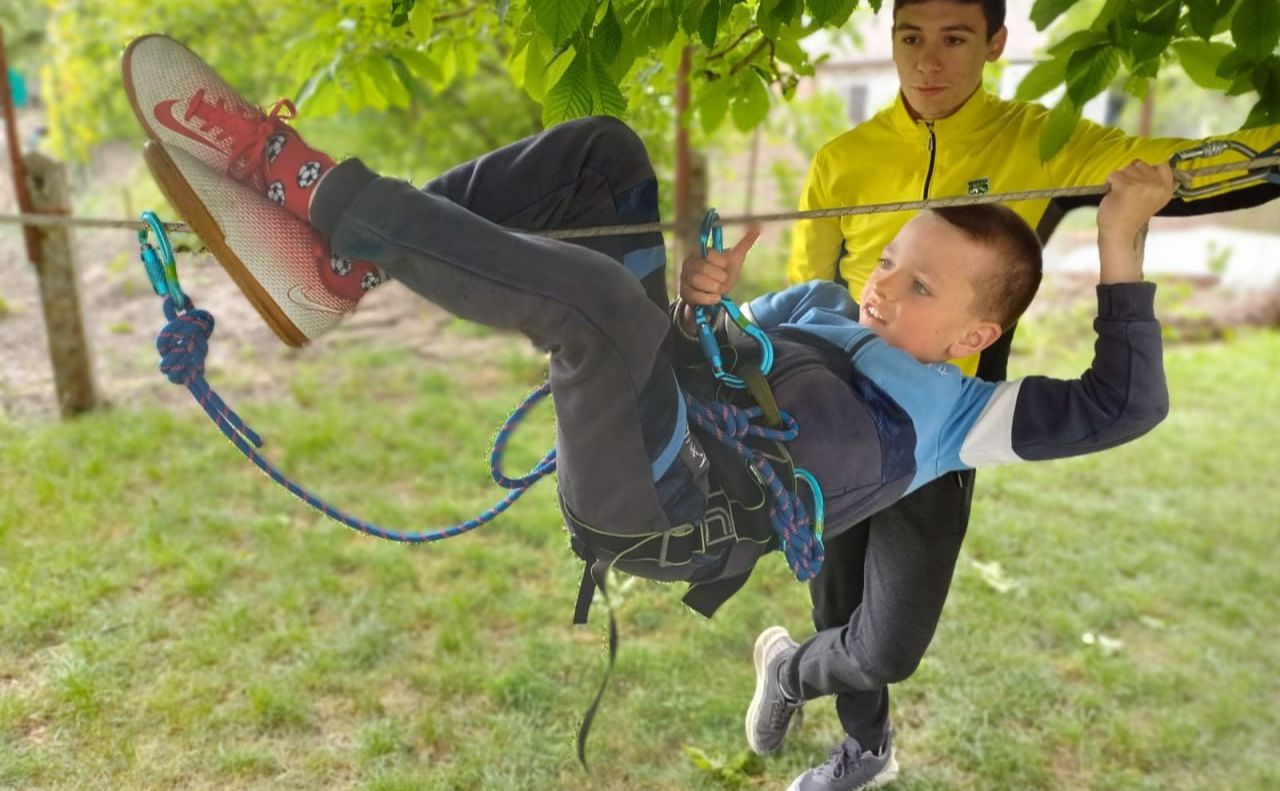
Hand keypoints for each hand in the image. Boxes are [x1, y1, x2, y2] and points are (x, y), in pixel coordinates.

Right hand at [678, 225, 761, 305]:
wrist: (715, 293)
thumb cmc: (723, 274)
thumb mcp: (734, 259)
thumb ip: (744, 244)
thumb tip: (758, 227)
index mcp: (700, 251)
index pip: (709, 254)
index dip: (721, 263)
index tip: (725, 267)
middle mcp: (689, 263)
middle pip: (702, 268)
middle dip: (719, 277)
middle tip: (723, 280)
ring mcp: (684, 277)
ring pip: (696, 280)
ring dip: (713, 287)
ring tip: (718, 289)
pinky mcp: (684, 292)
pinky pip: (693, 295)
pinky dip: (708, 298)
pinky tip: (715, 297)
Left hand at [1096, 160, 1173, 284]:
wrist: (1119, 233)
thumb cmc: (1130, 216)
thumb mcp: (1151, 199)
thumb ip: (1152, 184)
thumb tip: (1141, 166)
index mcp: (1167, 189)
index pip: (1163, 166)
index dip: (1147, 170)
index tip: (1140, 183)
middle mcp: (1158, 186)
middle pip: (1141, 164)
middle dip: (1131, 174)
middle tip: (1128, 193)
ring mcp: (1143, 185)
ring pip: (1127, 168)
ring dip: (1120, 179)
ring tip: (1121, 195)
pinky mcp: (1127, 187)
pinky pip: (1114, 175)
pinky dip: (1110, 183)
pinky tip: (1114, 196)